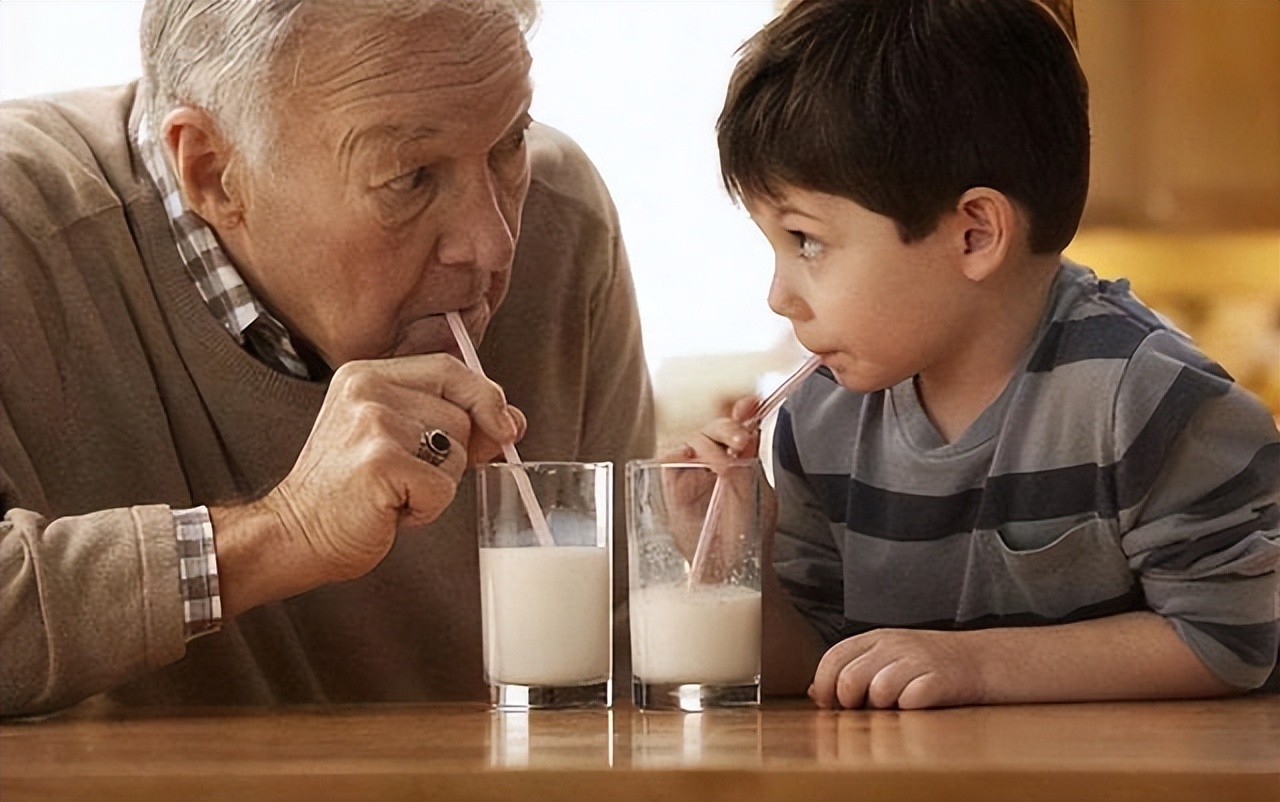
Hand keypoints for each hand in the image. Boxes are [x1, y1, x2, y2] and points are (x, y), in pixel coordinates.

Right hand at [259, 355, 523, 582]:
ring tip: (394, 491)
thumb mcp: (398, 441)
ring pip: (455, 452)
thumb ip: (452, 422)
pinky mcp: (379, 462)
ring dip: (437, 485)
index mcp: (367, 375)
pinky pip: (443, 487)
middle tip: (406, 476)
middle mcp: (367, 390)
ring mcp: (372, 424)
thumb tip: (513, 420)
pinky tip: (389, 509)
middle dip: (451, 455)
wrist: (295, 535)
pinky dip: (426, 510)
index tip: (505, 426)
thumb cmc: (347, 492)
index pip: (449, 369)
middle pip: (460, 414)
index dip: (485, 398)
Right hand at [658, 396, 776, 570]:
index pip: (738, 425)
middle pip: (714, 426)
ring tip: (723, 464)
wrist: (733, 569)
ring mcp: (693, 472)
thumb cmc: (750, 536)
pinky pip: (668, 457)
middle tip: (740, 441)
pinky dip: (679, 453)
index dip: (742, 410)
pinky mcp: (672, 486)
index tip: (750, 405)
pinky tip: (694, 463)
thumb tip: (752, 428)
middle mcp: (715, 461)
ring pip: (693, 437)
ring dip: (709, 443)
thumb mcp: (759, 494)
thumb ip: (753, 461)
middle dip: (728, 427)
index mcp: (740, 459)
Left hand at [809, 629, 985, 709]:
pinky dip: (909, 710)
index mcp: (877, 638)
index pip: (833, 658)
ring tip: (897, 706)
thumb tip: (815, 692)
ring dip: (882, 708)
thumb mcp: (890, 658)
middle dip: (850, 704)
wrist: (988, 660)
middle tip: (866, 710)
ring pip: (877, 692)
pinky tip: (919, 706)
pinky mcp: (941, 679)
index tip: (829, 705)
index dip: (824, 685)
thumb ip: (854, 670)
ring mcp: (919, 660)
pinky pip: (910, 701)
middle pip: (849, 679)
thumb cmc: (934, 664)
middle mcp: (895, 644)